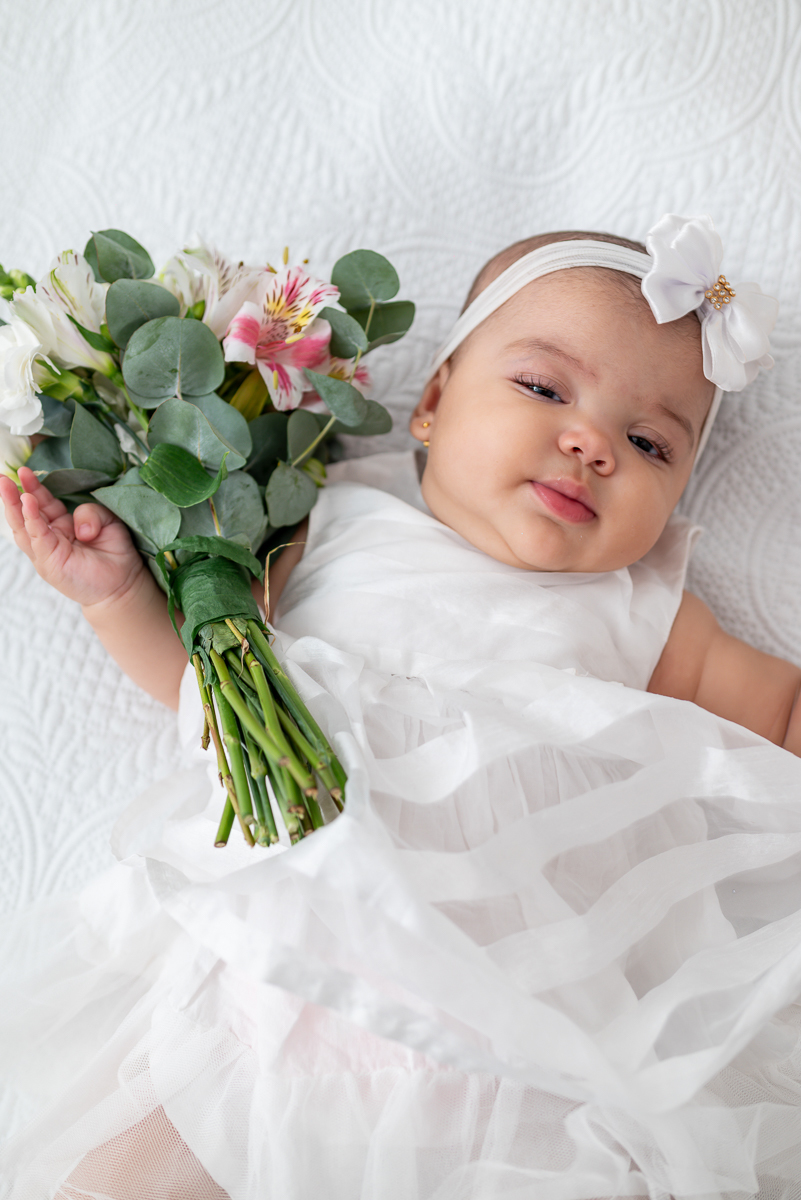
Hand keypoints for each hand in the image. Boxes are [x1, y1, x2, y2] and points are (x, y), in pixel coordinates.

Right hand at [0, 466, 144, 610]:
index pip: (42, 503)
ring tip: (7, 486)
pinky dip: (31, 520)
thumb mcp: (107, 522)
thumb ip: (90, 513)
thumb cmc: (115, 553)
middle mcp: (50, 538)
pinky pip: (37, 537)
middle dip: (12, 494)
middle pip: (25, 514)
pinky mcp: (49, 562)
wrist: (123, 584)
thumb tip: (78, 527)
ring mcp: (46, 551)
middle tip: (2, 477)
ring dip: (14, 506)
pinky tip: (27, 503)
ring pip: (24, 526)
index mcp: (61, 525)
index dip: (34, 487)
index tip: (25, 471)